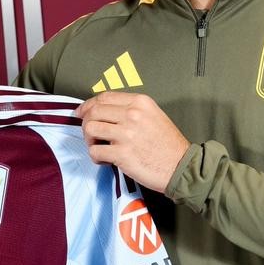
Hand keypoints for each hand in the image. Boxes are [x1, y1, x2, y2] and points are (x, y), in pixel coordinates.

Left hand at [75, 92, 191, 191]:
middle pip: (94, 111)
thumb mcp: (154, 116)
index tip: (82, 112)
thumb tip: (105, 110)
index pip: (104, 97)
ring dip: (89, 140)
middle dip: (85, 122)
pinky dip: (96, 156)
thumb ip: (132, 110)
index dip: (88, 104)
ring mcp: (127, 134)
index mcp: (140, 103)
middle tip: (89, 133)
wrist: (181, 167)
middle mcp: (133, 115)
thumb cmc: (168, 145)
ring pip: (90, 128)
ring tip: (98, 146)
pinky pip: (95, 151)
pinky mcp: (122, 154)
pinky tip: (105, 160)